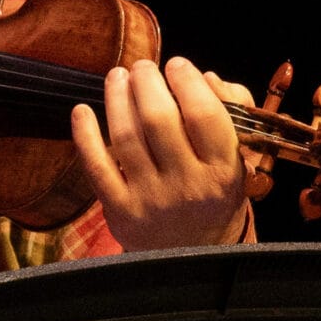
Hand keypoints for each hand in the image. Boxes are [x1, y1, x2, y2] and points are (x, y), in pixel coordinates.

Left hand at [72, 56, 253, 251]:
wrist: (193, 255)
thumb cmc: (213, 194)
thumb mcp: (238, 160)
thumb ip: (229, 114)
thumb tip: (206, 77)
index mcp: (223, 170)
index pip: (204, 114)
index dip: (186, 81)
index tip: (176, 64)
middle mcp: (188, 186)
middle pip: (158, 119)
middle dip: (146, 82)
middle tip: (142, 66)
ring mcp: (151, 199)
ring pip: (126, 136)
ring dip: (117, 98)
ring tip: (117, 76)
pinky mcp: (120, 211)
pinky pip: (96, 165)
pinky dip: (85, 134)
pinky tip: (82, 110)